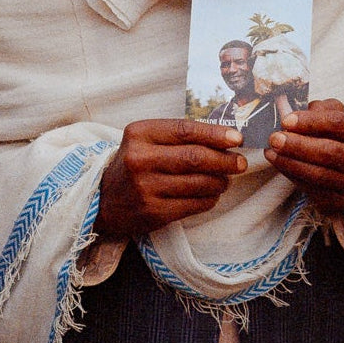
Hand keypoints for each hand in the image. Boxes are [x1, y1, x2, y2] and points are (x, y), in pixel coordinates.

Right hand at [96, 118, 246, 237]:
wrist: (103, 199)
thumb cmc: (134, 163)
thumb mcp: (146, 140)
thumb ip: (178, 136)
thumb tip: (225, 139)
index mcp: (139, 134)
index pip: (185, 130)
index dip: (215, 134)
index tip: (237, 139)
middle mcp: (140, 159)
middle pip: (194, 157)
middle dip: (224, 160)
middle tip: (240, 162)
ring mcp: (146, 188)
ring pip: (198, 183)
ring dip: (220, 181)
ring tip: (225, 179)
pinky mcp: (153, 212)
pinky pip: (194, 204)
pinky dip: (209, 198)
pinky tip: (212, 194)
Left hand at [263, 99, 343, 215]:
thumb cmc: (341, 139)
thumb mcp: (338, 118)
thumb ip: (319, 110)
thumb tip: (289, 110)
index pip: (339, 123)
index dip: (310, 121)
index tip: (286, 120)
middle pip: (330, 151)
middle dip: (297, 144)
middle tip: (274, 138)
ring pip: (319, 174)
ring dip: (289, 162)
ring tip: (271, 151)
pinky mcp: (342, 201)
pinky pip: (312, 189)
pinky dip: (292, 175)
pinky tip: (280, 164)